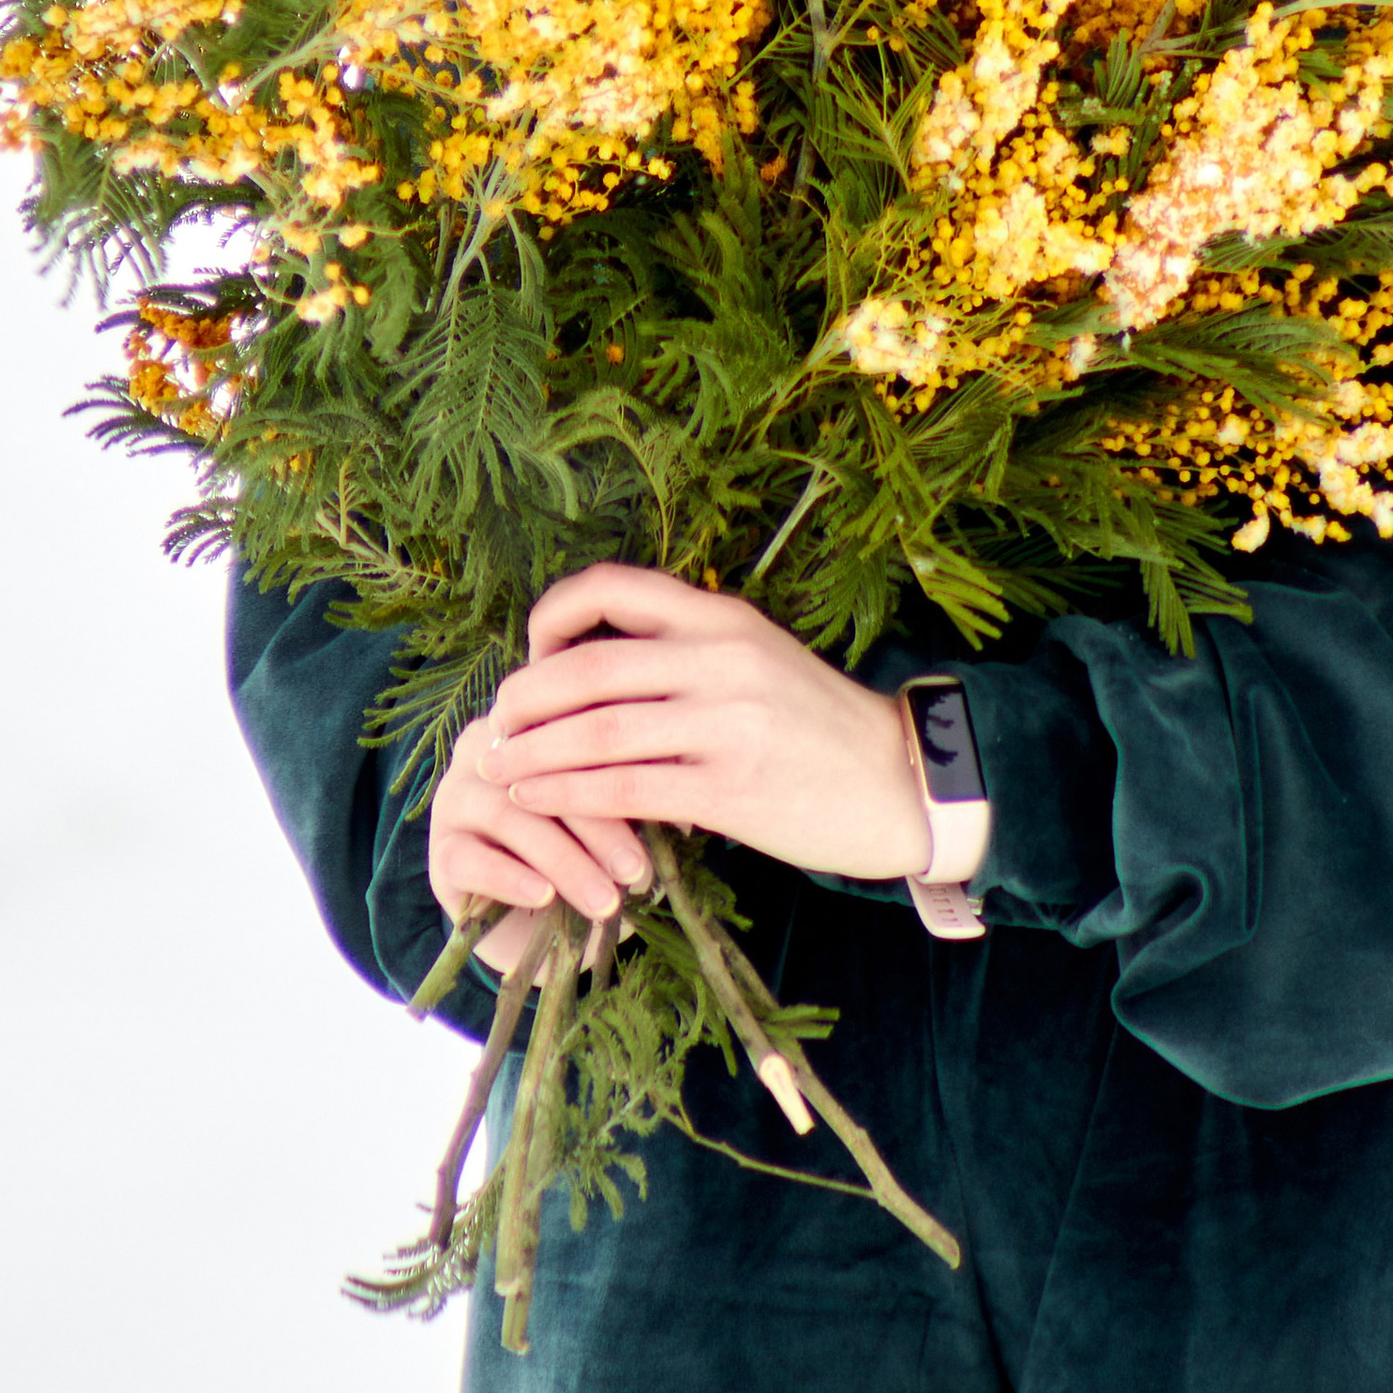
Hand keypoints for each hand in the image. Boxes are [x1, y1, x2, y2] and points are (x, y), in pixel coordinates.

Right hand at [427, 709, 649, 979]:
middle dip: (598, 823)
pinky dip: (510, 879)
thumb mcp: (624, 819)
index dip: (622, 765)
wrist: (544, 927)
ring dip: (563, 861)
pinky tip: (543, 898)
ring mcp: (456, 795)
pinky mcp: (440, 850)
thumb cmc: (595, 855)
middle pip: (543, 771)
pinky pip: (470, 858)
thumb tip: (687, 797)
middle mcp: (490, 748)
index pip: (574, 727)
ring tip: (604, 902)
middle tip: (638, 871)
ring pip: (508, 815)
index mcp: (536, 722)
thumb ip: (642, 793)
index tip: (670, 806)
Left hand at [482, 565, 933, 886]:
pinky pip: (625, 788)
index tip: (531, 654)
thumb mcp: (756, 658)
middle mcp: (719, 658)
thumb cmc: (816, 724)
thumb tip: (594, 668)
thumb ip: (685, 651)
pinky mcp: (729, 789)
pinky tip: (538, 803)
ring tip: (498, 768)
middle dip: (523, 700)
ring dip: (532, 754)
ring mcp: (725, 723)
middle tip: (493, 725)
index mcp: (720, 616)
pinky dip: (568, 795)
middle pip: (587, 668)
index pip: (611, 589)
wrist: (898, 782)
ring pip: (596, 732)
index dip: (552, 617)